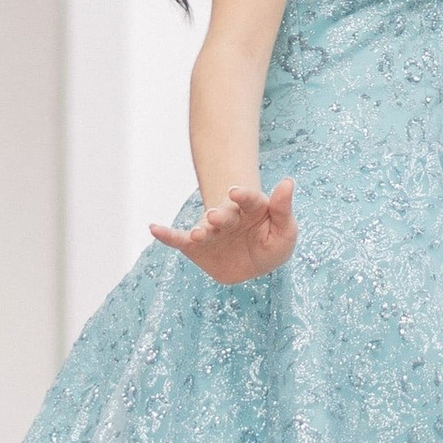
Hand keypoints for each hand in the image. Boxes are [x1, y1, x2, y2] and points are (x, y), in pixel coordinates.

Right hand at [151, 179, 296, 282]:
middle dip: (219, 215)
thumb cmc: (272, 240)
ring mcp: (211, 231)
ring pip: (205, 229)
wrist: (253, 260)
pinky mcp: (196, 246)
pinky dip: (167, 235)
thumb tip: (288, 181)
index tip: (235, 191)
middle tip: (214, 216)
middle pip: (224, 214)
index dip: (243, 195)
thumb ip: (283, 209)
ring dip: (201, 230)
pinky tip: (153, 228)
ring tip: (197, 234)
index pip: (250, 200)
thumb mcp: (285, 229)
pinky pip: (179, 241)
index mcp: (252, 209)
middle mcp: (229, 217)